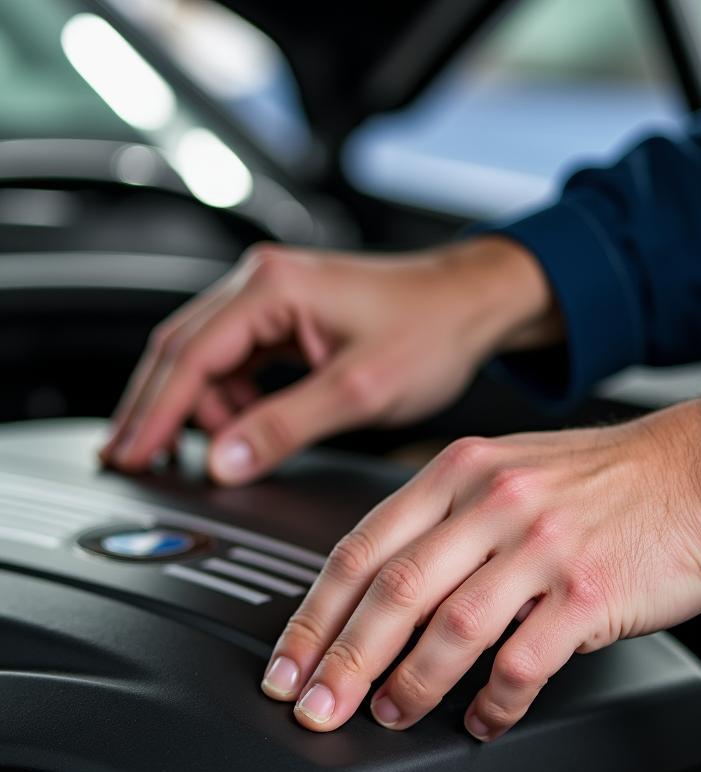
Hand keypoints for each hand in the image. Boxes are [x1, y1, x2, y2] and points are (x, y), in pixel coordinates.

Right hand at [100, 237, 559, 482]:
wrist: (473, 305)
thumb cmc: (433, 330)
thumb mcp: (359, 390)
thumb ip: (285, 426)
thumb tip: (223, 462)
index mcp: (273, 286)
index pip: (189, 356)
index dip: (154, 413)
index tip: (130, 455)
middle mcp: (262, 282)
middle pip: (182, 351)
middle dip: (155, 410)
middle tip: (130, 461)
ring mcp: (273, 299)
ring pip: (208, 359)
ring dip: (198, 410)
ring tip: (196, 458)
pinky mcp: (289, 319)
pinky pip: (239, 362)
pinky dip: (229, 401)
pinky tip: (236, 433)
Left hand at [261, 397, 700, 738]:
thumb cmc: (612, 478)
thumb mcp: (513, 468)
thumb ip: (448, 518)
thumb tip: (389, 592)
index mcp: (463, 471)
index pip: (361, 547)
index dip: (314, 615)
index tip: (289, 663)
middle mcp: (494, 502)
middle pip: (391, 593)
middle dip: (341, 661)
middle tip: (314, 708)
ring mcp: (542, 545)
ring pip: (450, 629)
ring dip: (411, 685)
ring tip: (392, 714)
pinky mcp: (589, 590)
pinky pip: (523, 661)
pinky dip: (495, 701)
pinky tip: (484, 718)